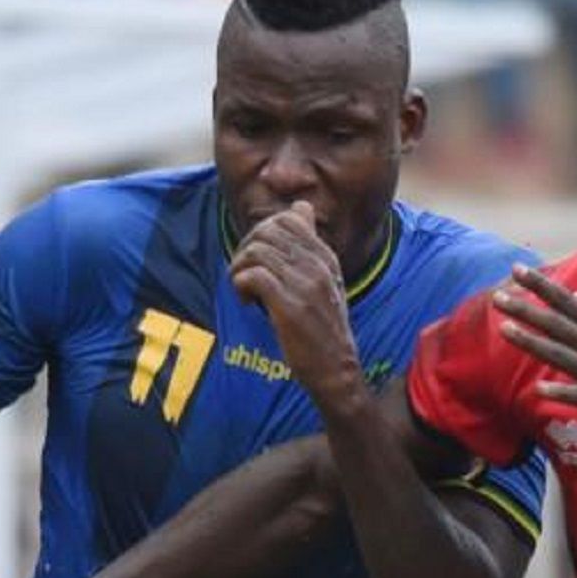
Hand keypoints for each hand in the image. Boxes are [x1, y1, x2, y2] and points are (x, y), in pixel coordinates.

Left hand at [228, 202, 363, 401]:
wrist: (337, 370)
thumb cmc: (323, 328)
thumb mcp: (326, 280)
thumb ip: (310, 247)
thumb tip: (301, 207)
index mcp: (326, 257)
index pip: (289, 218)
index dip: (262, 233)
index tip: (259, 259)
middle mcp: (317, 265)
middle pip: (267, 231)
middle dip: (246, 249)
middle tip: (245, 274)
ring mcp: (305, 285)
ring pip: (256, 252)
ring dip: (239, 269)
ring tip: (244, 290)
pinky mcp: (290, 307)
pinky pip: (253, 277)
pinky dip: (241, 286)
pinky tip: (248, 302)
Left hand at [493, 264, 576, 435]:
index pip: (568, 302)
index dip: (542, 286)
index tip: (517, 268)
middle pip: (558, 324)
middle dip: (528, 310)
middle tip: (498, 296)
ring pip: (563, 355)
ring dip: (534, 342)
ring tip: (505, 330)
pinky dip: (563, 391)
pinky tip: (541, 390)